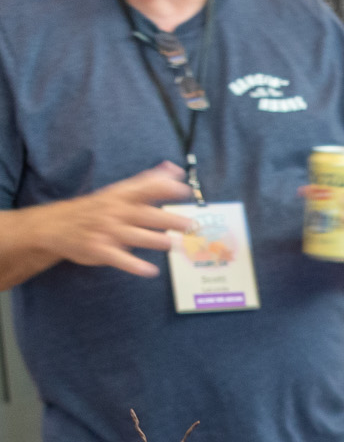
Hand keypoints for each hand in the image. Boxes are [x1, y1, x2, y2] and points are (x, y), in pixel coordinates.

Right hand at [40, 162, 191, 276]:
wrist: (54, 226)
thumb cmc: (96, 209)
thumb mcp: (118, 192)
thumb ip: (148, 183)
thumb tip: (175, 170)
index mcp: (120, 196)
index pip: (144, 189)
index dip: (164, 188)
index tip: (184, 190)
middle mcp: (115, 212)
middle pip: (146, 214)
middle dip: (169, 219)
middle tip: (191, 225)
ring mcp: (107, 231)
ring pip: (137, 236)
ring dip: (158, 241)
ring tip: (175, 245)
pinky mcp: (99, 250)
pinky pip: (120, 259)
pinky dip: (135, 265)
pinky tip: (150, 271)